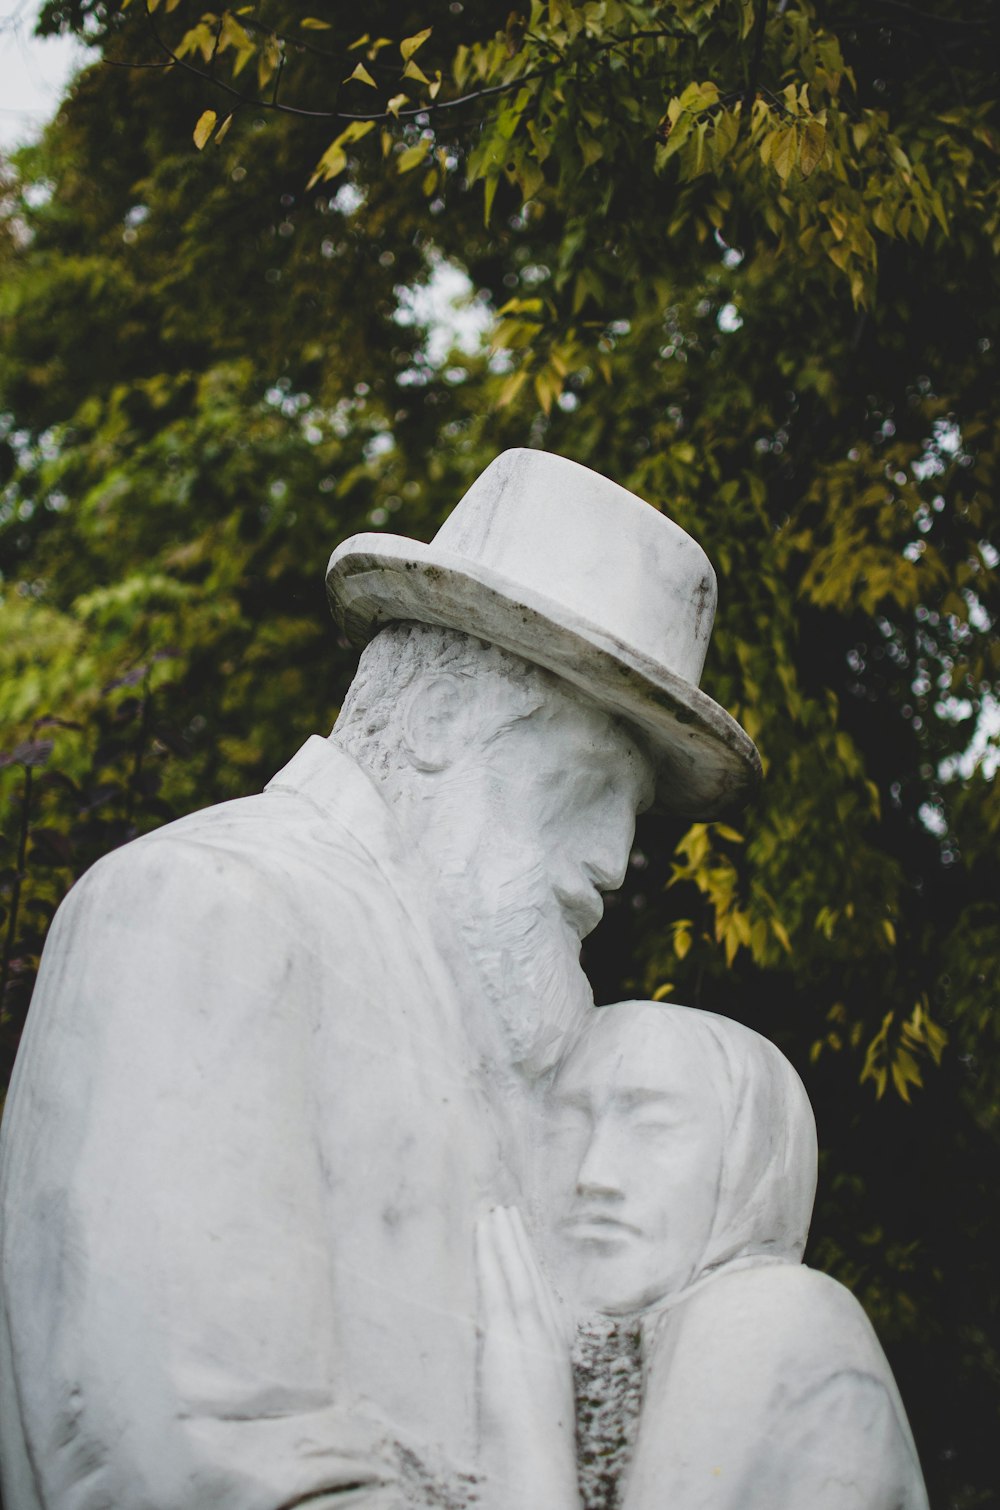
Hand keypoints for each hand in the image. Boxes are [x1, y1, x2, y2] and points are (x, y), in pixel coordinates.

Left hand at [475, 1205, 581, 1509]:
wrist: (537, 1461)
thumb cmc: (532, 1438)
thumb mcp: (535, 1391)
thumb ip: (525, 1362)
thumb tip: (507, 1351)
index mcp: (556, 1341)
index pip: (542, 1289)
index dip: (530, 1260)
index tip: (520, 1236)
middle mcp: (549, 1328)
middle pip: (533, 1273)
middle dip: (519, 1240)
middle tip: (507, 1209)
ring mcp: (531, 1329)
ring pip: (517, 1269)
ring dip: (505, 1237)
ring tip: (495, 1210)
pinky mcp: (509, 1333)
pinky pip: (498, 1282)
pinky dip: (491, 1253)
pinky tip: (483, 1232)